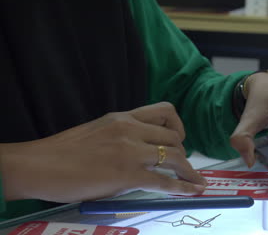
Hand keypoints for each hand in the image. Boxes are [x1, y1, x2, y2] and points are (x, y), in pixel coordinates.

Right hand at [0, 102, 206, 202]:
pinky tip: (191, 191)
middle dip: (183, 153)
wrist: (38, 165)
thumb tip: (143, 154)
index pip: (165, 110)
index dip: (178, 125)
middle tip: (181, 166)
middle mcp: (130, 129)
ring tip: (195, 181)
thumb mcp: (99, 132)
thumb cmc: (63, 152)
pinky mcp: (127, 175)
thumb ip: (123, 137)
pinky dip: (182, 187)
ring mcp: (130, 151)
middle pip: (174, 137)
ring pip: (174, 156)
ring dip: (188, 171)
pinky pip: (164, 181)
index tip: (178, 139)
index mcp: (123, 117)